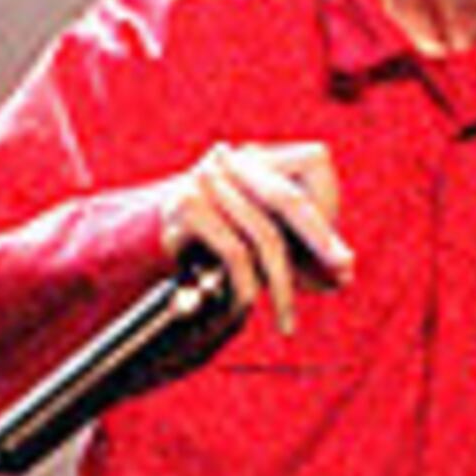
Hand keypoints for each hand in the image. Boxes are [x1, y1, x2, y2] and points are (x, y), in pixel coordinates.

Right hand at [157, 141, 349, 332]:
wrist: (132, 244)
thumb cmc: (205, 245)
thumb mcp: (254, 237)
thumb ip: (297, 250)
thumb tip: (344, 274)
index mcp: (255, 158)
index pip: (314, 163)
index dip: (327, 208)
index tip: (333, 252)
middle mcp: (231, 161)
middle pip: (289, 199)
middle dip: (320, 241)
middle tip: (343, 272)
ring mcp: (205, 182)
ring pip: (264, 234)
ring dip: (283, 282)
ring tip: (286, 318)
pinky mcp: (186, 209)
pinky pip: (234, 252)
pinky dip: (247, 285)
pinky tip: (247, 305)